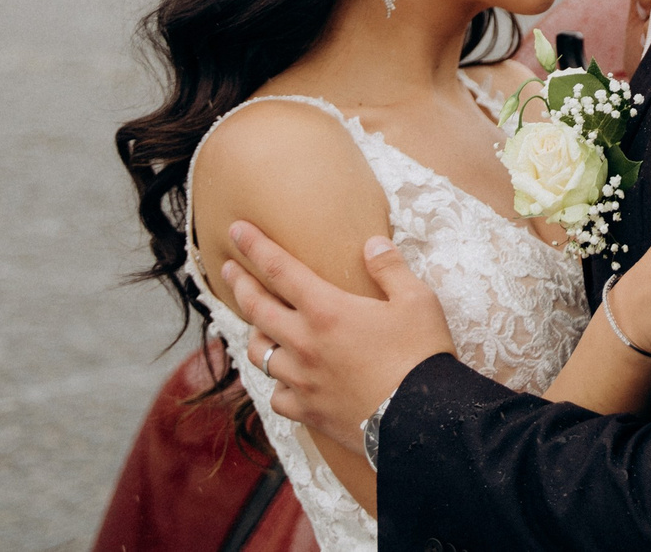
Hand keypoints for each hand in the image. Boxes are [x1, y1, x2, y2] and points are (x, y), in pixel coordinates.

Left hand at [221, 222, 452, 448]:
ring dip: (255, 334)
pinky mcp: (307, 411)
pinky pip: (277, 396)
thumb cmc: (421, 355)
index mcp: (327, 309)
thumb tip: (371, 243)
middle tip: (228, 268)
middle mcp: (304, 343)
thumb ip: (390, 268)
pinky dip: (278, 384)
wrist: (421, 420)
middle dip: (239, 283)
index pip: (280, 269)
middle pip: (257, 308)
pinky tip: (286, 381)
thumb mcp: (417, 300)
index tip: (236, 230)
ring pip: (260, 353)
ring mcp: (301, 380)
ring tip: (258, 327)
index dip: (255, 247)